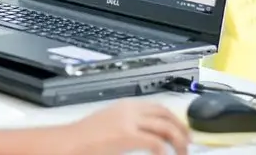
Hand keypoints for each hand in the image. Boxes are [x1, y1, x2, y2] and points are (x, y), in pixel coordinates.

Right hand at [70, 100, 189, 154]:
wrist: (68, 142)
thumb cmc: (84, 139)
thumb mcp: (110, 126)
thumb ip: (128, 126)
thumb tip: (147, 136)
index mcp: (126, 105)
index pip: (159, 107)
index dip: (175, 120)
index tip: (182, 132)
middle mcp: (130, 109)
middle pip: (167, 114)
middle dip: (182, 129)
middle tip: (188, 144)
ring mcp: (129, 121)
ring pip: (166, 127)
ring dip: (179, 141)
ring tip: (182, 153)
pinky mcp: (127, 134)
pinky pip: (156, 142)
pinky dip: (165, 151)